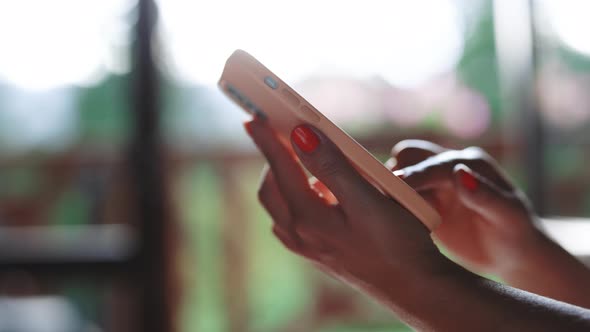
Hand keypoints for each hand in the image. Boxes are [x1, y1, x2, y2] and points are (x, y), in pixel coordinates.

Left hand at [245, 118, 447, 294]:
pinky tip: (316, 193)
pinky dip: (295, 198)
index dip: (267, 140)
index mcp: (308, 219)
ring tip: (298, 158)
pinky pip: (292, 220)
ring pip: (279, 206)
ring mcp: (307, 247)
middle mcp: (300, 235)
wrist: (414, 287)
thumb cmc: (399, 243)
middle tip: (277, 134)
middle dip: (272, 158)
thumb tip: (301, 136)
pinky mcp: (317, 253)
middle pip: (271, 189)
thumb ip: (333, 167)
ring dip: (283, 179)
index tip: (254, 117)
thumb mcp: (369, 200)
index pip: (280, 169)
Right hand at [389, 140, 539, 275]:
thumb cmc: (516, 234)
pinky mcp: (425, 202)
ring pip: (401, 174)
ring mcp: (435, 185)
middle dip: (397, 170)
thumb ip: (485, 195)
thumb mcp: (508, 216)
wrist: (513, 256)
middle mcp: (449, 168)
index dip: (415, 175)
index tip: (395, 186)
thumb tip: (459, 172)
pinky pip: (400, 197)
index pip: (434, 164)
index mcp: (469, 163)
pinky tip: (393, 219)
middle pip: (410, 155)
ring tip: (387, 209)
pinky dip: (392, 203)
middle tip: (387, 196)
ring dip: (391, 187)